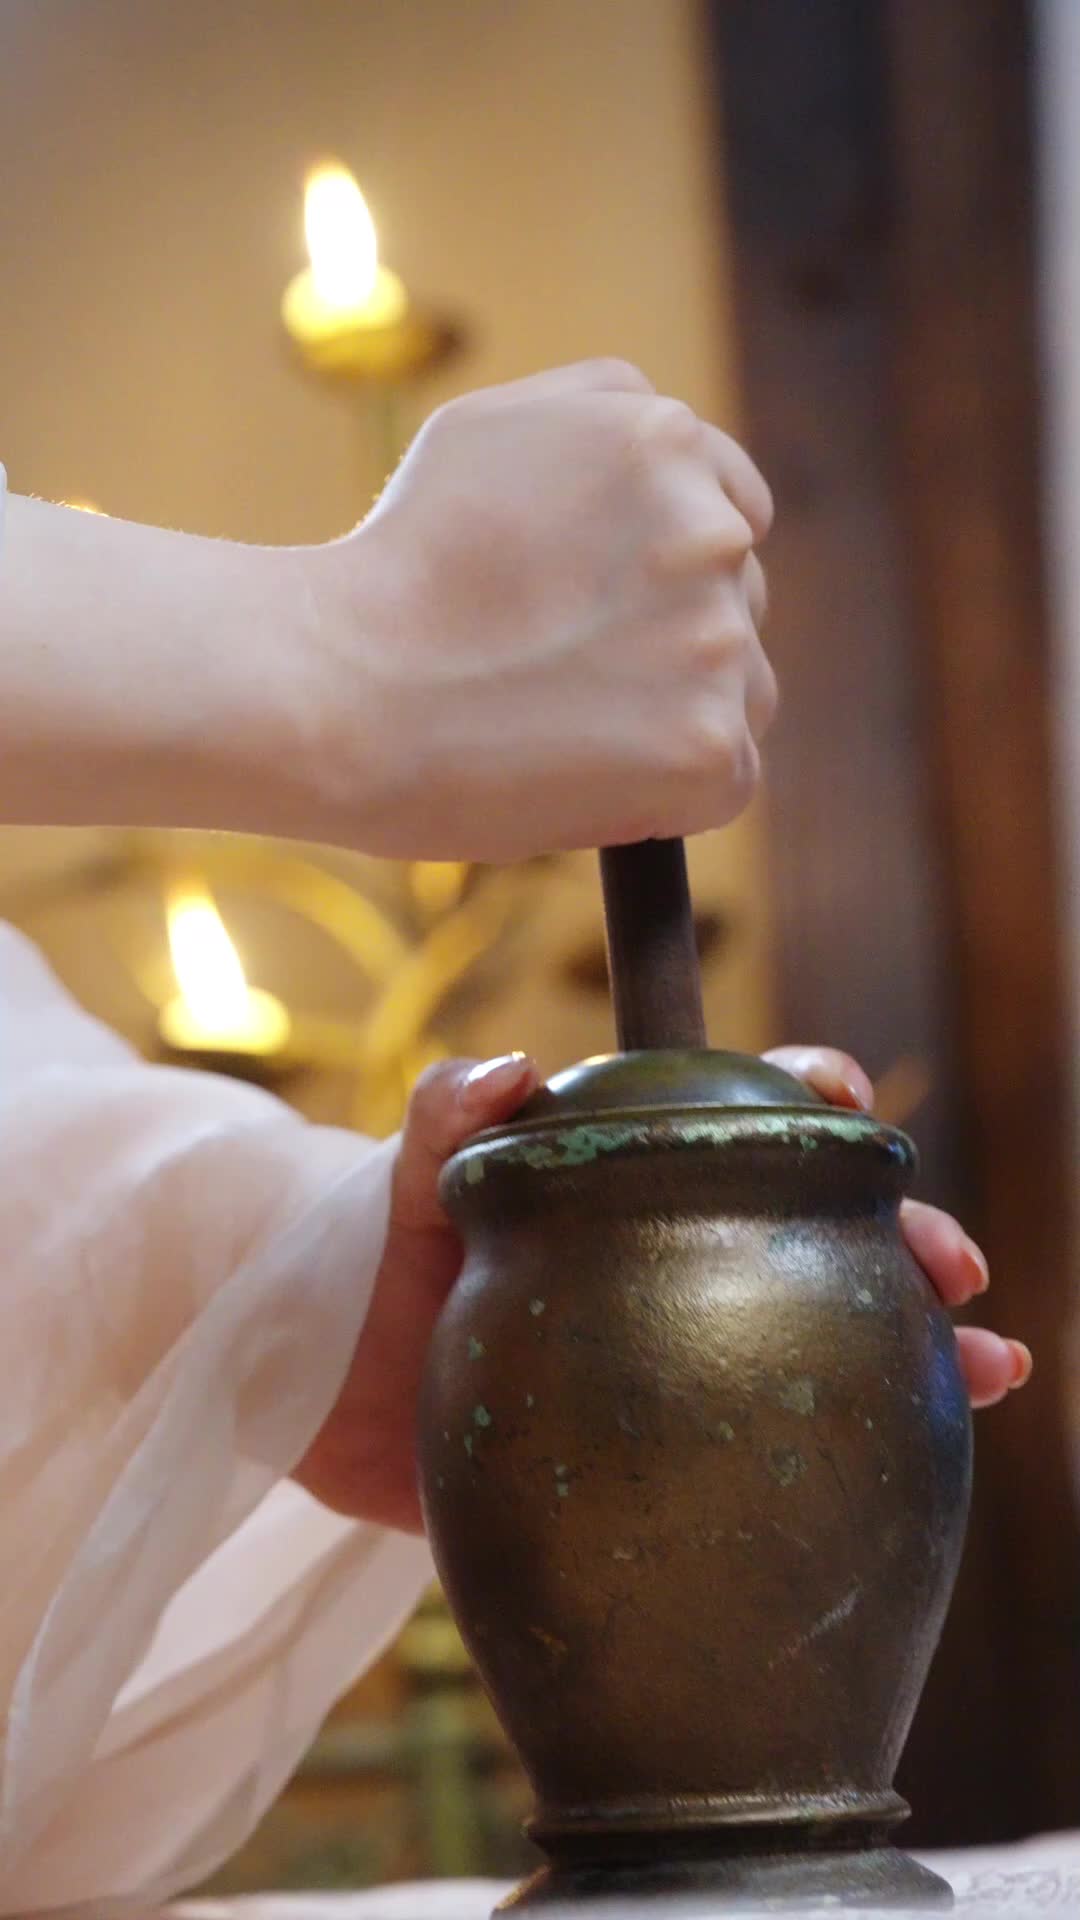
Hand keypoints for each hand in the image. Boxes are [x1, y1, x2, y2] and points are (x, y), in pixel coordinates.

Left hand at [296, 1042, 1028, 1533]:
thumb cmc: (378, 1255)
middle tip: (955, 1270)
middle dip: (906, 1238)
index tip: (850, 1100)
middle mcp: (684, 1258)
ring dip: (922, 1347)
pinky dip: (856, 1452)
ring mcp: (691, 1352)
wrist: (324, 1393)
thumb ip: (445, 1112)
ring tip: (990, 1370)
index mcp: (639, 1176)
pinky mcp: (677, 1443)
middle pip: (824, 1231)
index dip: (814, 1096)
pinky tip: (912, 1479)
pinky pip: (782, 1443)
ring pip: (834, 1334)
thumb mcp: (409, 1178)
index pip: (749, 1118)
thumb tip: (511, 1065)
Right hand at [303, 360, 775, 860]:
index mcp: (664, 441)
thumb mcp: (490, 423)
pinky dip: (672, 790)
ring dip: (677, 713)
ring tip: (562, 722)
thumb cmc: (397, 565)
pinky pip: (728, 775)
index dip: (657, 573)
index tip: (593, 609)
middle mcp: (713, 534)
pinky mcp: (709, 749)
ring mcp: (717, 645)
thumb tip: (684, 450)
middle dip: (671, 638)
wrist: (336, 691)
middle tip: (554, 670)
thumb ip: (604, 405)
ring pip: (739, 690)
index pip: (732, 516)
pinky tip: (586, 771)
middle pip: (738, 605)